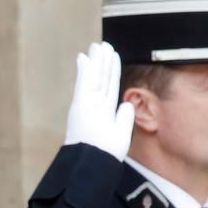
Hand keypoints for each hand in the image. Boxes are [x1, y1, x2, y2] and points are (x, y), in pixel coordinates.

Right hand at [64, 41, 134, 160]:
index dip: (111, 72)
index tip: (111, 58)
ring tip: (97, 46)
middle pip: (101, 78)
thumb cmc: (105, 154)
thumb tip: (127, 104)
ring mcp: (86, 104)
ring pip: (93, 77)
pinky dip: (85, 69)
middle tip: (101, 46)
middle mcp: (94, 106)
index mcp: (103, 112)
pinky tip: (84, 57)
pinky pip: (84, 82)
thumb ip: (125, 117)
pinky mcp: (80, 104)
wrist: (94, 162)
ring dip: (95, 60)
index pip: (109, 87)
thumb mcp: (121, 133)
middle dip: (102, 61)